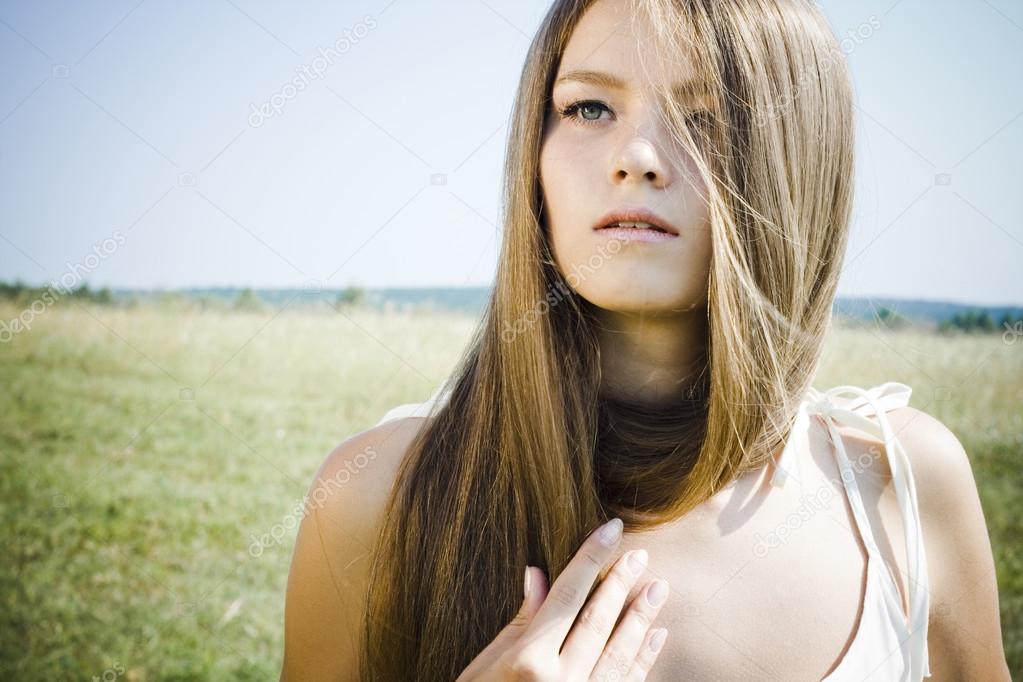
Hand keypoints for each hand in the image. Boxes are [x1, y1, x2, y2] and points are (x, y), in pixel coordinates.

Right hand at [455, 518, 669, 680]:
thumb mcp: (485, 666)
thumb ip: (519, 623)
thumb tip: (537, 575)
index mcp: (530, 660)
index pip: (567, 596)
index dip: (590, 559)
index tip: (611, 530)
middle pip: (598, 621)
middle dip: (621, 584)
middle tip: (639, 555)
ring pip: (620, 653)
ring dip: (641, 619)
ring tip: (658, 588)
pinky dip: (643, 660)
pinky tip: (655, 637)